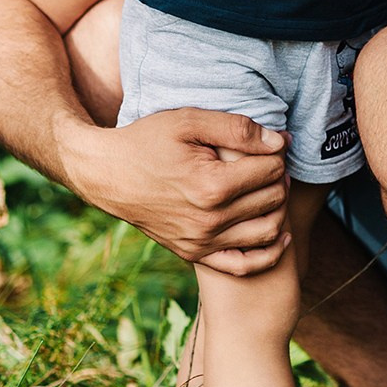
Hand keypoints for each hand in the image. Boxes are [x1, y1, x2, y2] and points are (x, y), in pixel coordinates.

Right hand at [65, 107, 290, 275]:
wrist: (107, 174)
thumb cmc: (148, 141)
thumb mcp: (190, 121)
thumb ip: (237, 129)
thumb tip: (279, 141)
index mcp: (212, 185)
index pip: (271, 170)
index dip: (277, 152)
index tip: (272, 142)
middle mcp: (210, 220)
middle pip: (272, 199)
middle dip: (280, 177)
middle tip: (272, 162)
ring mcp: (201, 242)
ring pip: (267, 231)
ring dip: (279, 208)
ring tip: (271, 187)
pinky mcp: (193, 254)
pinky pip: (244, 265)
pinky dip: (269, 253)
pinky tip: (279, 233)